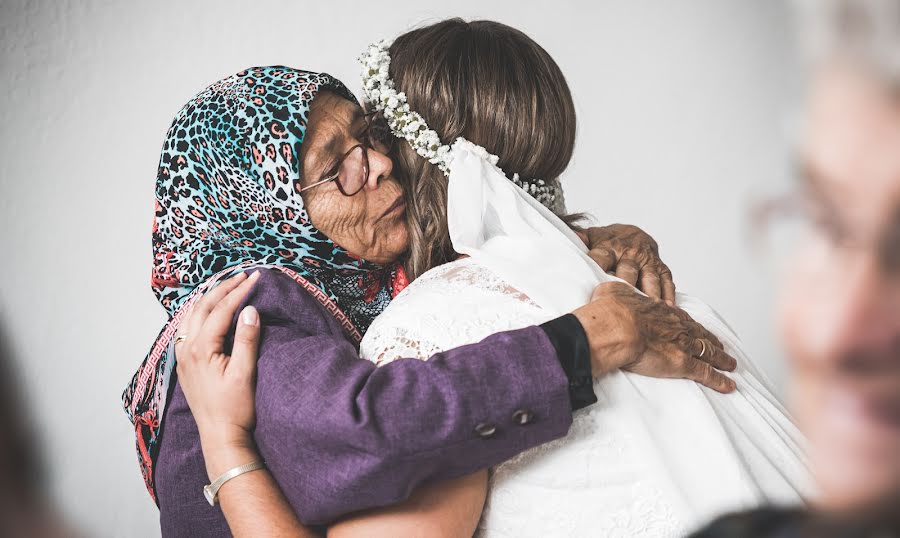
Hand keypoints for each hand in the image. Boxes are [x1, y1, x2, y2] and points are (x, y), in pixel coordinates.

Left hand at [174, 271, 262, 477]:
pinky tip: (208, 311)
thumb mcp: (245, 373)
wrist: (220, 437)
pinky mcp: (185, 364)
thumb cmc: (235, 409)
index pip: (221, 309)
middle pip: (203, 306)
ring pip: (192, 315)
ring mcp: (183, 356)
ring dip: (210, 298)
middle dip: (224, 288)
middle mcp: (187, 348)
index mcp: (201, 348)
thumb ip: (246, 339)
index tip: (256, 277)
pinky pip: (188, 328)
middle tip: (244, 276)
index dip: (240, 291)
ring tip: (227, 286)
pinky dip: (200, 312)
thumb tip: (250, 310)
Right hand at [573, 281, 736, 392]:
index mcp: (661, 311)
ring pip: (709, 353)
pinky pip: (706, 373)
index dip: (690, 326)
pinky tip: (729, 386)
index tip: (696, 329)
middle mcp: (677, 326)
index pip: (682, 319)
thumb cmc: (610, 310)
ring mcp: (683, 345)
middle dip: (712, 341)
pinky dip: (720, 380)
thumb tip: (612, 291)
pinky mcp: (682, 364)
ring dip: (722, 360)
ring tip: (730, 365)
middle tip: (721, 347)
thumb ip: (618, 292)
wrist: (615, 326)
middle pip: (700, 335)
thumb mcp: (613, 291)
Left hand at [579, 224, 675, 304]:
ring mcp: (647, 261)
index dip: (596, 268)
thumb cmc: (609, 241)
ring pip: (649, 278)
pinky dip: (668, 294)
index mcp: (609, 247)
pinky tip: (668, 307)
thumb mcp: (592, 237)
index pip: (600, 258)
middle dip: (626, 286)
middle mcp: (629, 254)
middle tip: (623, 304)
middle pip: (627, 271)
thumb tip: (561, 239)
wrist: (633, 233)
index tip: (593, 282)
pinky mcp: (661, 268)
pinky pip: (666, 280)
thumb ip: (578, 240)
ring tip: (648, 309)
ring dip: (649, 293)